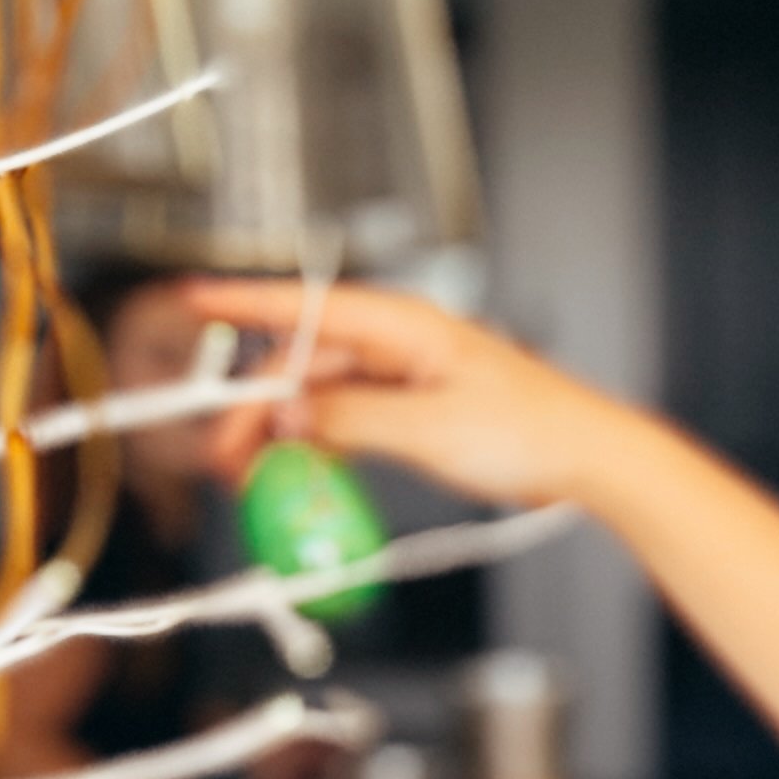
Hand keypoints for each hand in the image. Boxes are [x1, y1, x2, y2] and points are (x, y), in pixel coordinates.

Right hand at [176, 278, 668, 516]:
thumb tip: (289, 413)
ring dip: (287, 432)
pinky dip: (323, 444)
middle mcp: (399, 342)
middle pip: (305, 364)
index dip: (243, 302)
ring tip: (257, 478)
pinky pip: (351, 419)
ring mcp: (407, 376)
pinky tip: (306, 474)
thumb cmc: (529, 432)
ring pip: (323, 396)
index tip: (191, 299)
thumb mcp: (429, 428)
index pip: (306, 306)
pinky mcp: (417, 409)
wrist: (587, 458)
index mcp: (402, 326)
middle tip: (226, 460)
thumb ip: (352, 418)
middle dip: (257, 407)